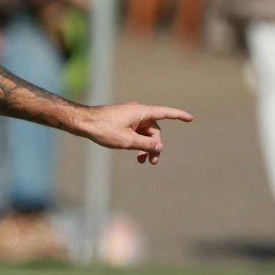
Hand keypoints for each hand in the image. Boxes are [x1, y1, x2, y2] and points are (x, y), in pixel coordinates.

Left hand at [77, 103, 193, 165]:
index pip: (166, 113)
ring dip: (145, 146)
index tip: (190, 118)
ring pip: (145, 133)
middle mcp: (138, 112)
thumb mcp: (128, 141)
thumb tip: (160, 147)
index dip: (179, 116)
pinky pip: (136, 132)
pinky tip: (135, 154)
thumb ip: (147, 144)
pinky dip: (137, 142)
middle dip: (154, 146)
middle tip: (151, 162)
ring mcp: (130, 117)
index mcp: (142, 112)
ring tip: (142, 161)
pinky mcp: (123, 122)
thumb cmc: (104, 129)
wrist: (83, 122)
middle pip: (154, 130)